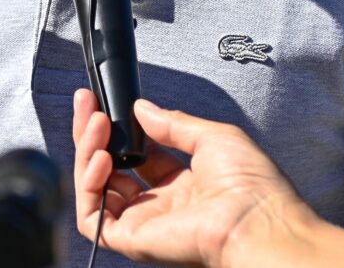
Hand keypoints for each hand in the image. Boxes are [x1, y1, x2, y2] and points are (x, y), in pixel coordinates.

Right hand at [72, 89, 314, 267]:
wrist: (256, 219)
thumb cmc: (250, 185)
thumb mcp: (212, 137)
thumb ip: (173, 123)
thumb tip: (142, 108)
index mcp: (183, 185)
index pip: (136, 157)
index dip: (118, 132)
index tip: (104, 105)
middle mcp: (160, 205)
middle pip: (110, 170)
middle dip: (93, 135)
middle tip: (87, 104)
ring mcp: (144, 223)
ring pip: (96, 191)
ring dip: (87, 153)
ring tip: (95, 124)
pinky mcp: (132, 239)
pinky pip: (93, 219)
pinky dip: (89, 186)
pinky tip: (100, 157)